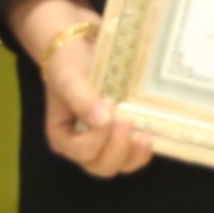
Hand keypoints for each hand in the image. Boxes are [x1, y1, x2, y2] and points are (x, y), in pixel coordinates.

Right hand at [8, 0, 151, 178]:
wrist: (82, 46)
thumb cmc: (69, 62)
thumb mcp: (70, 77)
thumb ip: (82, 99)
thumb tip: (102, 121)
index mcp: (62, 137)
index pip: (80, 151)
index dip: (97, 136)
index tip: (108, 105)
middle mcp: (81, 147)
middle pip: (101, 166)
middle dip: (118, 149)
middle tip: (128, 120)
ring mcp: (103, 144)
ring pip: (119, 165)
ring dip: (134, 155)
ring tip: (145, 135)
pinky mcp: (122, 137)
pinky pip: (133, 155)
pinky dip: (143, 150)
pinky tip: (151, 133)